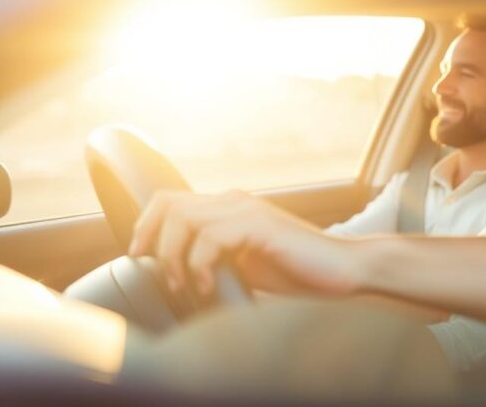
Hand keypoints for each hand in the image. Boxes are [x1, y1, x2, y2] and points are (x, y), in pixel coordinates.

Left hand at [129, 190, 359, 296]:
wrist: (344, 269)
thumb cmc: (300, 271)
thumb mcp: (246, 263)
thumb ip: (216, 257)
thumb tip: (175, 273)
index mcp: (231, 208)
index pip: (170, 200)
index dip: (146, 226)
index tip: (140, 258)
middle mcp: (236, 201)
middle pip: (168, 203)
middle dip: (151, 240)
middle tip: (160, 274)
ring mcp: (249, 210)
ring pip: (184, 217)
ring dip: (175, 256)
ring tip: (185, 284)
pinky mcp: (261, 225)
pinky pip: (211, 236)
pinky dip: (200, 264)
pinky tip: (208, 285)